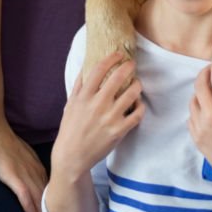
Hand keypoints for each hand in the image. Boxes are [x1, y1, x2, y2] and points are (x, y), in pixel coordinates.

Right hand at [0, 121, 47, 211]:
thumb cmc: (5, 142)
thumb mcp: (24, 155)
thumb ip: (31, 167)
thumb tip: (35, 178)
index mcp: (38, 165)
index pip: (50, 187)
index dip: (53, 200)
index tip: (57, 210)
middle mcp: (35, 170)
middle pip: (46, 194)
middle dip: (50, 208)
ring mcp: (25, 173)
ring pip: (38, 197)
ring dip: (42, 211)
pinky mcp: (13, 176)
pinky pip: (25, 195)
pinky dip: (30, 207)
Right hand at [51, 53, 143, 182]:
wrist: (72, 157)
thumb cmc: (70, 128)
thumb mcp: (71, 104)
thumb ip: (79, 85)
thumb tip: (87, 64)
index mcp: (84, 97)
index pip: (99, 69)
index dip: (111, 58)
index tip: (118, 54)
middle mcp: (97, 105)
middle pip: (118, 77)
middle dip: (128, 66)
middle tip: (131, 64)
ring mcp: (110, 118)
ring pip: (132, 93)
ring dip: (137, 85)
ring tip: (136, 83)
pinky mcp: (119, 131)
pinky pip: (137, 114)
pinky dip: (140, 106)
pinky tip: (137, 103)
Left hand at [188, 61, 211, 189]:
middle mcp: (211, 117)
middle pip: (199, 86)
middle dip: (204, 73)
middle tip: (210, 70)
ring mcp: (201, 129)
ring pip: (192, 102)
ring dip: (198, 91)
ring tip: (206, 89)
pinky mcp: (197, 139)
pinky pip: (190, 118)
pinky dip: (195, 109)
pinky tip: (203, 108)